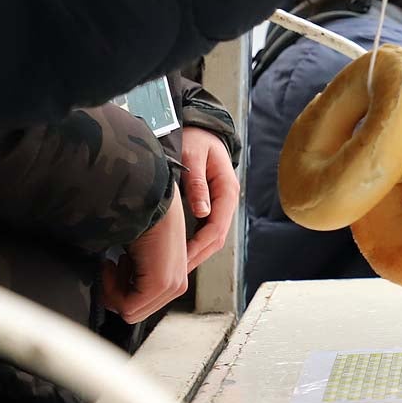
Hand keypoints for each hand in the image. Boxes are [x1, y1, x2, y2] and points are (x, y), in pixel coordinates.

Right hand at [101, 184, 188, 323]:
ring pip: (130, 311)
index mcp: (174, 278)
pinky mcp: (162, 284)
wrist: (144, 198)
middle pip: (135, 312)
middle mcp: (178, 284)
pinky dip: (112, 289)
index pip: (140, 306)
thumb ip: (133, 277)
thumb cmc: (138, 217)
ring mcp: (173, 285)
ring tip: (116, 261)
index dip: (119, 289)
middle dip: (115, 291)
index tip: (115, 265)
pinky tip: (115, 263)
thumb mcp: (137, 255)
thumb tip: (113, 292)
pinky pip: (128, 307)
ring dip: (113, 288)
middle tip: (113, 264)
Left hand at [181, 128, 239, 271]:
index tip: (180, 261)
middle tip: (174, 275)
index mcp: (227, 190)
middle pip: (217, 238)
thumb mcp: (193, 155)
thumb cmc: (195, 138)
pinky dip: (194, 243)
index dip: (199, 246)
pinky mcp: (211, 204)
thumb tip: (203, 212)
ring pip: (212, 237)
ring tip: (173, 270)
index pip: (217, 227)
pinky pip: (205, 229)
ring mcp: (220, 203)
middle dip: (197, 257)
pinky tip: (177, 253)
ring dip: (196, 254)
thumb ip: (197, 182)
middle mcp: (227, 200)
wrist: (200, 126)